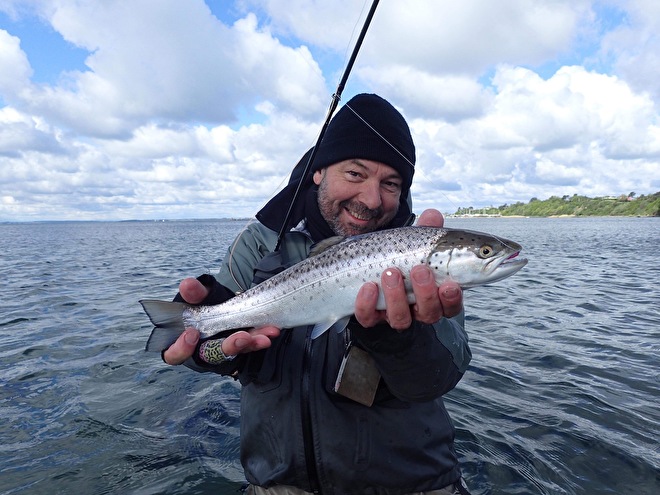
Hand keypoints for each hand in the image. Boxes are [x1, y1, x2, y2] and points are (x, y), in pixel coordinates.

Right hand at [162, 277, 279, 364]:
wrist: (222, 304)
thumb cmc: (202, 304)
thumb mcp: (198, 296)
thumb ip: (194, 292)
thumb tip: (187, 284)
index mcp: (183, 343)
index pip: (175, 354)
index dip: (181, 348)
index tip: (191, 334)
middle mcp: (204, 351)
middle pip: (214, 355)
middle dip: (230, 346)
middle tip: (242, 337)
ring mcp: (225, 351)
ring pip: (237, 351)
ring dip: (252, 343)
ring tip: (265, 335)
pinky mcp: (242, 347)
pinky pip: (251, 344)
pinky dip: (261, 337)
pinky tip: (272, 330)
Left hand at [353, 209, 462, 330]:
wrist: (364, 268)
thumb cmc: (401, 255)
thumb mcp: (415, 242)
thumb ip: (426, 230)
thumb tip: (433, 215)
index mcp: (435, 294)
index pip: (451, 305)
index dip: (452, 299)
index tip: (450, 285)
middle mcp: (417, 309)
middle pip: (429, 313)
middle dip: (426, 293)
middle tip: (419, 270)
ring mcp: (393, 314)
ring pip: (400, 318)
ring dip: (397, 296)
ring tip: (390, 272)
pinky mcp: (369, 316)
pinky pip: (368, 318)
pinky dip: (367, 304)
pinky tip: (368, 286)